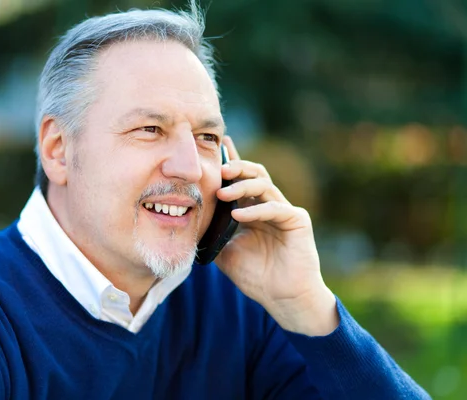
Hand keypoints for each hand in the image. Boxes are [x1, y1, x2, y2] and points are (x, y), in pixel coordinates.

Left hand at [214, 136, 338, 335]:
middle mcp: (269, 205)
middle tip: (219, 169)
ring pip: (264, 185)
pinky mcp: (297, 220)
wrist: (282, 298)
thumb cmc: (256, 276)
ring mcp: (284, 211)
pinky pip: (275, 208)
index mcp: (253, 210)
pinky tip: (238, 215)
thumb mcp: (225, 252)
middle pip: (254, 174)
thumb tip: (189, 220)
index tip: (218, 147)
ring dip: (242, 186)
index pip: (241, 180)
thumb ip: (212, 233)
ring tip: (223, 193)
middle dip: (236, 167)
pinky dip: (255, 210)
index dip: (231, 162)